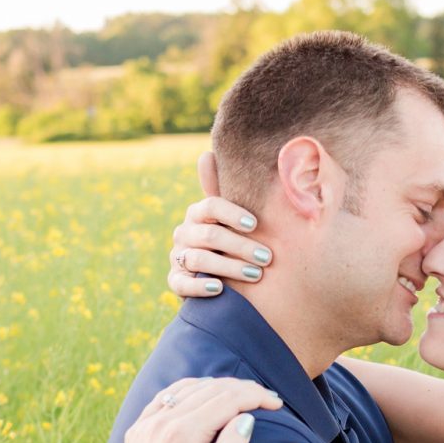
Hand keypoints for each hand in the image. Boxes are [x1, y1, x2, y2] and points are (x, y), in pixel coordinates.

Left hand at [107, 377, 283, 442]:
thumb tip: (246, 420)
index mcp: (182, 435)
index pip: (227, 401)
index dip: (256, 397)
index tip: (276, 403)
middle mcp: (162, 422)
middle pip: (211, 389)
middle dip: (243, 389)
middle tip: (267, 397)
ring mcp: (146, 423)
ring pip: (190, 388)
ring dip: (219, 386)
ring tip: (243, 394)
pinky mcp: (138, 428)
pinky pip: (167, 395)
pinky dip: (191, 389)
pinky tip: (205, 392)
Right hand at [168, 151, 272, 297]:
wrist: (224, 280)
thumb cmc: (234, 242)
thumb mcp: (233, 218)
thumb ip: (226, 191)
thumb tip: (207, 153)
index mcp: (198, 213)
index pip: (211, 206)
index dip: (232, 213)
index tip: (255, 224)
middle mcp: (184, 232)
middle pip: (209, 235)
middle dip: (241, 246)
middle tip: (267, 257)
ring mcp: (178, 257)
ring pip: (199, 260)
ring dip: (229, 266)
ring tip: (256, 275)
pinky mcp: (175, 282)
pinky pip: (182, 284)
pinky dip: (200, 286)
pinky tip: (220, 289)